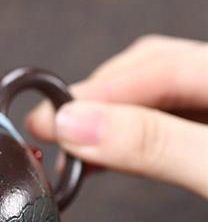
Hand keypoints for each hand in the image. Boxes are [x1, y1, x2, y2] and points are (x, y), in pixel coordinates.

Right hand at [27, 35, 207, 198]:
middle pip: (155, 71)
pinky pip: (173, 127)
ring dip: (112, 122)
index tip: (48, 121)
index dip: (95, 93)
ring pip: (162, 100)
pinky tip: (111, 157)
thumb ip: (153, 142)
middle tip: (51, 130)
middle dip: (98, 100)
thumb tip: (78, 125)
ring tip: (72, 148)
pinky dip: (135, 141)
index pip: (157, 64)